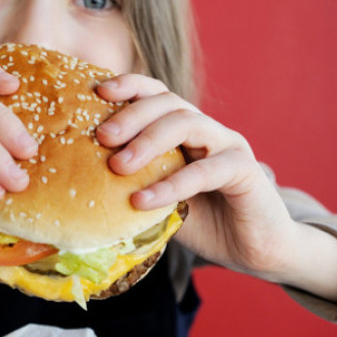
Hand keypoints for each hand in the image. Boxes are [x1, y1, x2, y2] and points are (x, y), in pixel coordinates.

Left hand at [95, 74, 294, 277]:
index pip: (156, 93)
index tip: (96, 92)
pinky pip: (207, 170)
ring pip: (188, 123)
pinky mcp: (247, 171)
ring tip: (119, 166)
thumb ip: (133, 185)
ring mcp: (229, 146)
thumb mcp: (161, 200)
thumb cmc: (207, 223)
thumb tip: (81, 183)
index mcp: (185, 131)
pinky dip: (171, 184)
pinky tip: (143, 201)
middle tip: (102, 137)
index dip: (129, 86)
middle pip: (168, 103)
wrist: (256, 251)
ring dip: (148, 141)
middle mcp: (208, 130)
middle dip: (131, 115)